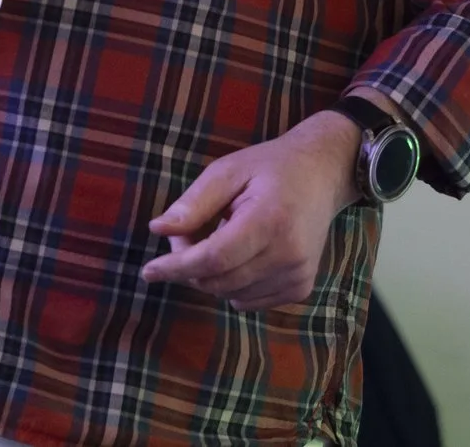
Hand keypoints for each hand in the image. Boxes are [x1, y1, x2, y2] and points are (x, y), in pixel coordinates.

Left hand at [138, 110, 360, 310]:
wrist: (322, 176)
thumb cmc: (269, 168)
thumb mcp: (227, 171)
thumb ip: (194, 204)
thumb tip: (158, 230)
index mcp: (269, 221)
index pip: (214, 259)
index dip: (176, 267)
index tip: (147, 272)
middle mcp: (288, 255)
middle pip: (218, 281)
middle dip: (189, 265)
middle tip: (186, 233)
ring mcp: (298, 276)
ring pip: (230, 295)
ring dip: (210, 275)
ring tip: (217, 236)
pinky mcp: (301, 289)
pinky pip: (248, 301)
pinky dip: (231, 284)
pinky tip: (239, 254)